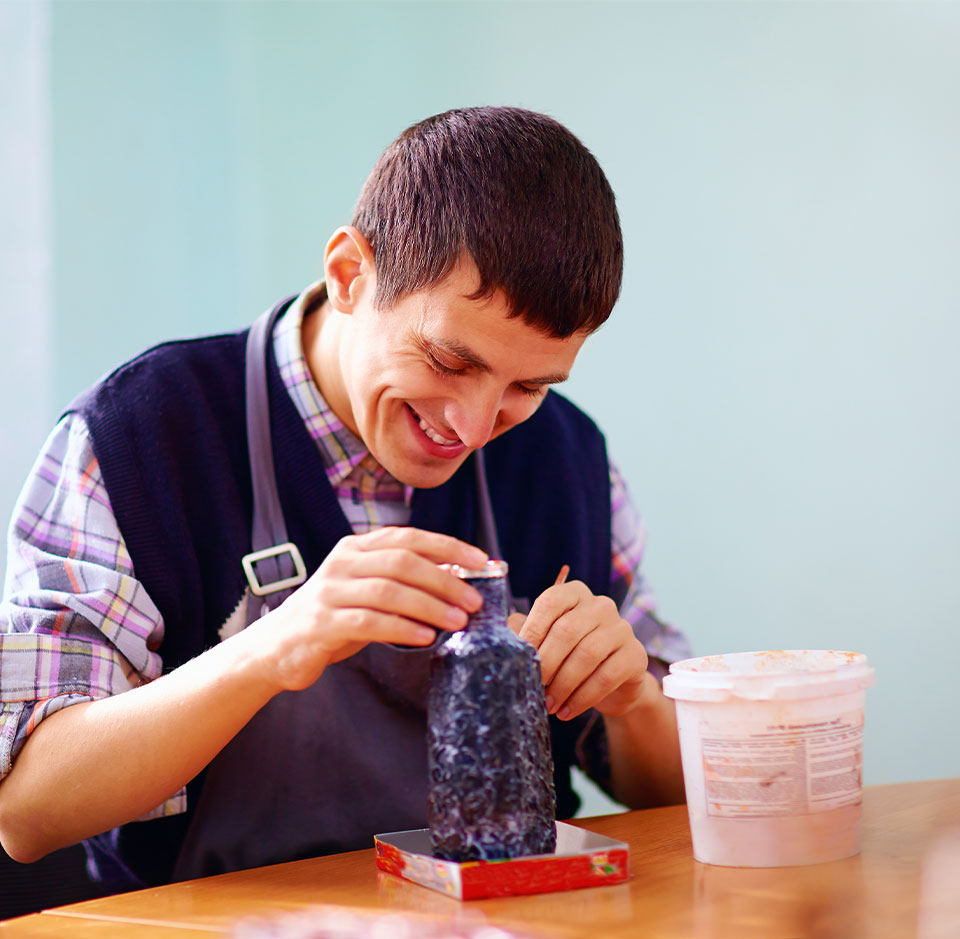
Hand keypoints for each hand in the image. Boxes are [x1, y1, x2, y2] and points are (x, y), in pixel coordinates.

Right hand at [254, 527, 486, 690]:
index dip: (449, 547)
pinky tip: (425, 637)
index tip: (482, 562)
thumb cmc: (335, 617)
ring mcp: (329, 591)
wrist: (278, 647)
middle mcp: (342, 562)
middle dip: (445, 580)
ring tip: (458, 621)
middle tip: (474, 601)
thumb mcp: (368, 590)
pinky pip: (368, 622)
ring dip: (429, 605)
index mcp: (357, 547)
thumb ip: (404, 581)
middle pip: (402, 562)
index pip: (409, 537)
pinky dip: (402, 628)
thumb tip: (460, 581)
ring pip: (388, 591)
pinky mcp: (321, 623)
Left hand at [508, 580, 648, 720]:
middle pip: (567, 630)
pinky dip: (583, 698)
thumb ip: (524, 633)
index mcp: (574, 593)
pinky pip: (606, 676)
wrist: (613, 683)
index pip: (550, 602)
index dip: (532, 630)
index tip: (519, 658)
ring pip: (587, 655)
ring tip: (549, 705)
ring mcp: (622, 628)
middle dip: (546, 663)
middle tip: (533, 688)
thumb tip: (497, 637)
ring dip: (563, 684)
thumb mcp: (546, 641)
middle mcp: (601, 605)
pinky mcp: (635, 655)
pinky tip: (568, 712)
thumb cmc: (569, 657)